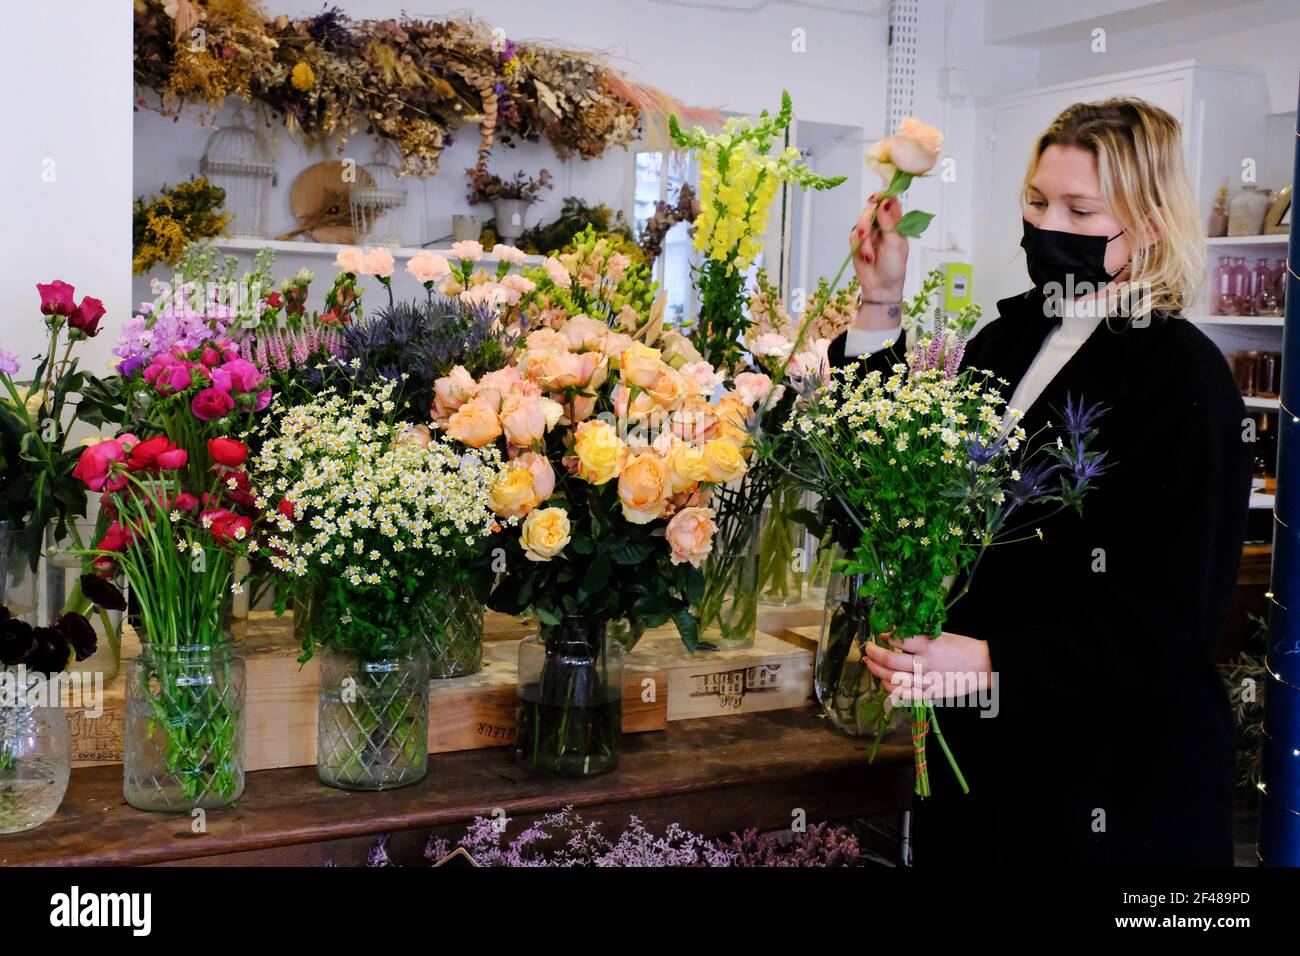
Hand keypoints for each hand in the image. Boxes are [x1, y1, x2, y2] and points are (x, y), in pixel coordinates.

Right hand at [850, 193, 908, 299]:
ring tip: (869, 255)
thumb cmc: (894, 267)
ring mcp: (870, 233)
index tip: (875, 198)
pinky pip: (853, 236)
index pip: (890, 201)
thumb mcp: (894, 244)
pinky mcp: (858, 242)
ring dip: (863, 240)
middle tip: (864, 233)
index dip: (883, 196)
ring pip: (860, 222)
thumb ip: (888, 222)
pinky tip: (866, 258)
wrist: (880, 287)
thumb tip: (884, 201)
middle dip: (866, 221)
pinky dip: (858, 247)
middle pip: (871, 209)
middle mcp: (882, 224)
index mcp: (897, 223)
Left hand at [863, 631, 991, 704]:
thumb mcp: (940, 635)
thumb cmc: (962, 647)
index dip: (885, 636)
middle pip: (890, 660)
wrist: (983, 665)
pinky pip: (904, 694)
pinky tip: (884, 681)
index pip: (899, 639)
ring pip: (893, 678)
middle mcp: (925, 663)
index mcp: (929, 645)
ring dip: (877, 670)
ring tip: (870, 663)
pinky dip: (890, 688)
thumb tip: (895, 634)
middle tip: (868, 648)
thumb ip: (918, 637)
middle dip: (874, 653)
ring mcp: (927, 681)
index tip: (880, 634)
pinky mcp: (930, 694)